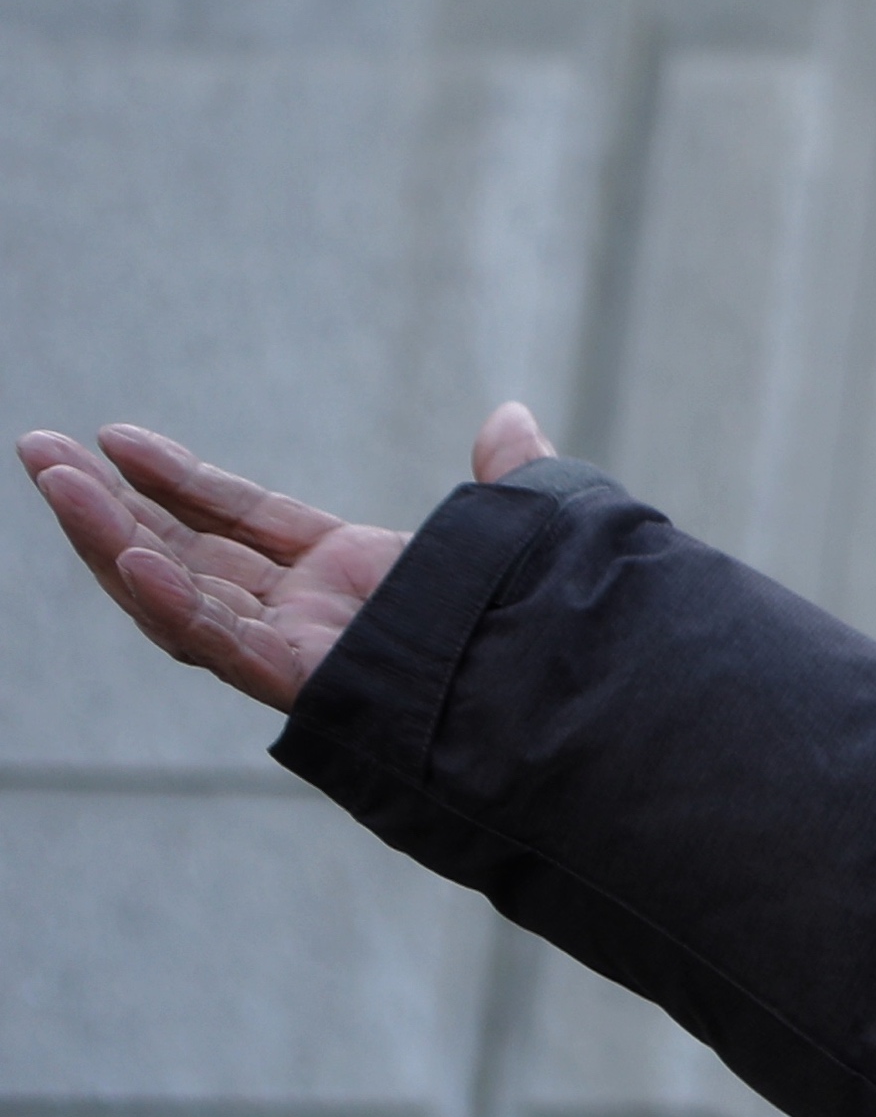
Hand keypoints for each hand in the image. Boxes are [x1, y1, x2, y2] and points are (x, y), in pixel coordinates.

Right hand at [19, 406, 552, 715]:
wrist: (579, 697)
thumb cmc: (549, 627)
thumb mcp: (521, 529)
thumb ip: (510, 477)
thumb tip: (511, 419)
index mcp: (345, 574)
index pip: (236, 518)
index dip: (176, 478)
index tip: (114, 438)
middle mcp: (309, 615)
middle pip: (184, 554)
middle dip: (106, 506)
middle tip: (35, 451)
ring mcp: (304, 651)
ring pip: (181, 596)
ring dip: (111, 541)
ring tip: (54, 483)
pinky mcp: (313, 684)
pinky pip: (227, 647)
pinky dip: (177, 605)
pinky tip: (128, 558)